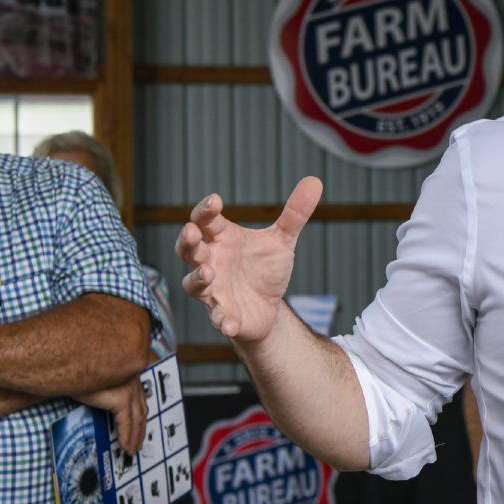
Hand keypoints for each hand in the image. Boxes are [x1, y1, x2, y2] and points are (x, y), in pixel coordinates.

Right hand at [73, 377, 144, 454]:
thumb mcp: (98, 381)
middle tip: (138, 444)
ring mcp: (130, 390)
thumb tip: (109, 408)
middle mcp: (134, 381)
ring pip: (137, 419)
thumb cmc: (79, 373)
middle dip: (140, 429)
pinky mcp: (121, 399)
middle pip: (142, 410)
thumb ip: (108, 391)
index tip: (139, 430)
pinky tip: (124, 445)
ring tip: (131, 449)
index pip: (140, 400)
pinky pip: (126, 423)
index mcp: (130, 375)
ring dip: (135, 436)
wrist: (68, 366)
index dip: (140, 418)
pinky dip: (126, 436)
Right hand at [176, 178, 321, 343]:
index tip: (214, 201)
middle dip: (187, 241)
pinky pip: (218, 318)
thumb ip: (294, 213)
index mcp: (222, 239)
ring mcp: (214, 290)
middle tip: (192, 232)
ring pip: (192, 284)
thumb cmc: (264, 269)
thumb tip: (315, 181)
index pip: (206, 220)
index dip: (206, 210)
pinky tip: (230, 322)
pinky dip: (222, 320)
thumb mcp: (282, 240)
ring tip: (207, 272)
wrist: (268, 307)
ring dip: (197, 278)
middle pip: (188, 250)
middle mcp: (211, 262)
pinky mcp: (223, 314)